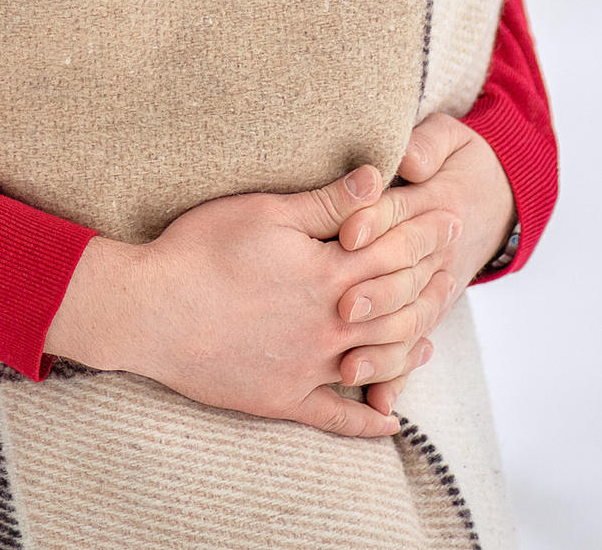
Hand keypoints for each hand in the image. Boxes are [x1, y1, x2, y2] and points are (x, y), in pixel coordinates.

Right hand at [42, 165, 461, 438]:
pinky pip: (336, 418)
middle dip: (430, 285)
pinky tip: (389, 422)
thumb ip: (326, 202)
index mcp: (328, 274)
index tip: (449, 220)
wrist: (150, 311)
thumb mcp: (264, 212)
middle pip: (398, 307)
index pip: (395, 253)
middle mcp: (330, 326)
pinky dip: (367, 422)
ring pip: (380, 362)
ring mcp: (310, 367)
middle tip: (451, 273)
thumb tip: (377, 179)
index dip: (425, 235)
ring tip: (429, 338)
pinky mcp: (283, 397)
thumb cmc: (199, 251)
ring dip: (411, 349)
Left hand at [335, 114, 516, 413]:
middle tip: (344, 308)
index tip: (346, 233)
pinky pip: (415, 348)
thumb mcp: (452, 139)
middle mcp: (436, 256)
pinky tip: (379, 404)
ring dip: (384, 348)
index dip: (374, 223)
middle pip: (404, 278)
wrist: (494, 196)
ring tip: (352, 367)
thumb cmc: (458, 161)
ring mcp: (434, 289)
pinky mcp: (427, 312)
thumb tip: (410, 161)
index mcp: (438, 207)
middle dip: (376, 293)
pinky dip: (398, 376)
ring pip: (413, 324)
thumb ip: (429, 146)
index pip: (401, 216)